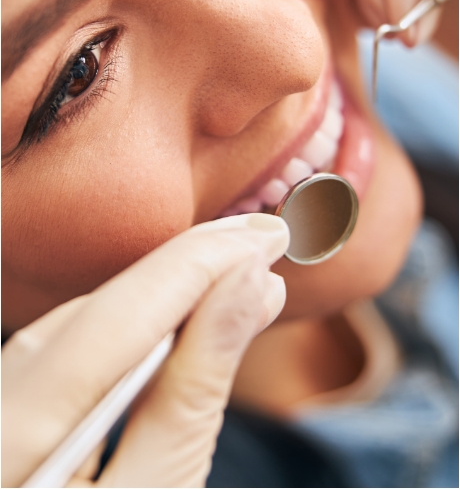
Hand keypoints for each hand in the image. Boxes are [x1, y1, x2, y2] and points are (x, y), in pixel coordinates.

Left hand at [2, 213, 288, 487]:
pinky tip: (178, 320)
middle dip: (194, 268)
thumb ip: (197, 390)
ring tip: (237, 271)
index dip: (204, 261)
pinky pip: (75, 343)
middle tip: (265, 243)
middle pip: (107, 305)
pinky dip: (135, 327)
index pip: (127, 308)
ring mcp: (0, 394)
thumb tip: (250, 287)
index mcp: (21, 424)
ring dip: (169, 293)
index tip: (268, 236)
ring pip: (90, 318)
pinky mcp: (11, 400)